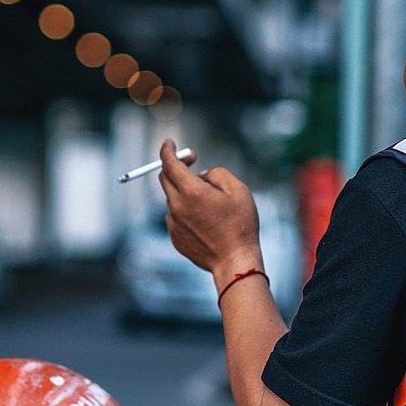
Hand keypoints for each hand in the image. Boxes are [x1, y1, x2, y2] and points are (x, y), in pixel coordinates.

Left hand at [157, 139, 262, 279]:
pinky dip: (186, 211)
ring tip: (211, 205)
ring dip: (185, 192)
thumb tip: (203, 175)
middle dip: (175, 166)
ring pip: (173, 198)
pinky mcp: (175, 237)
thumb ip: (218, 174)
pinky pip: (176, 216)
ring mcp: (173, 223)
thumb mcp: (239, 190)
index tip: (169, 143)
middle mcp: (177, 206)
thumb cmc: (240, 226)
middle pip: (165, 178)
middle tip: (192, 163)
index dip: (167, 150)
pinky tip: (207, 223)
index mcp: (191, 192)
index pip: (169, 164)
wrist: (234, 262)